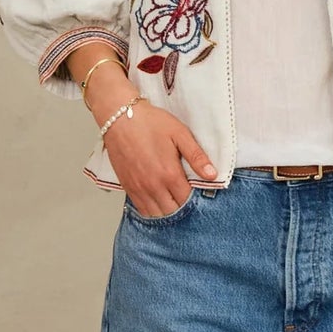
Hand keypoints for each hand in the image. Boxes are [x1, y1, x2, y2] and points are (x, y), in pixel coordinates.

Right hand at [103, 100, 217, 216]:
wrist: (120, 117)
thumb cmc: (149, 122)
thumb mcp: (180, 134)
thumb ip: (197, 157)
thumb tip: (212, 174)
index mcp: (169, 174)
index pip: (187, 200)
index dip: (195, 198)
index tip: (197, 191)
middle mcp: (153, 186)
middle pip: (173, 211)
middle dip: (182, 206)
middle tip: (186, 195)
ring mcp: (138, 188)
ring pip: (157, 214)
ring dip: (168, 211)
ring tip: (173, 200)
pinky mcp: (127, 187)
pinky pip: (142, 209)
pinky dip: (152, 210)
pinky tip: (158, 201)